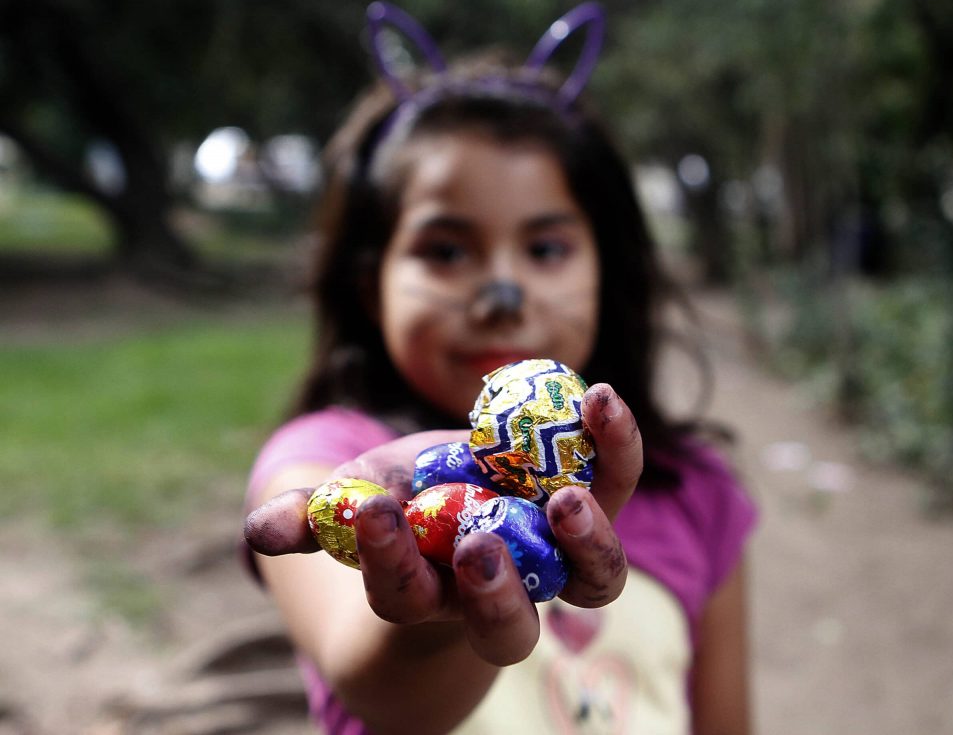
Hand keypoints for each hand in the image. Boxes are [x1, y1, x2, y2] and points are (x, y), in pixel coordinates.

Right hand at [244, 383, 641, 665]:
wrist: (463, 495)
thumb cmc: (401, 504)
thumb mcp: (352, 501)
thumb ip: (311, 517)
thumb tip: (261, 529)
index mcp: (429, 593)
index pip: (407, 595)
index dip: (389, 562)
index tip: (373, 512)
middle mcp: (501, 591)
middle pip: (511, 629)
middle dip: (494, 594)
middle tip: (475, 544)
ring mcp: (554, 555)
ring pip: (591, 581)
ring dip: (585, 542)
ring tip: (563, 495)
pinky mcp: (593, 502)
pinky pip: (615, 485)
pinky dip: (614, 449)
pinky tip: (598, 399)